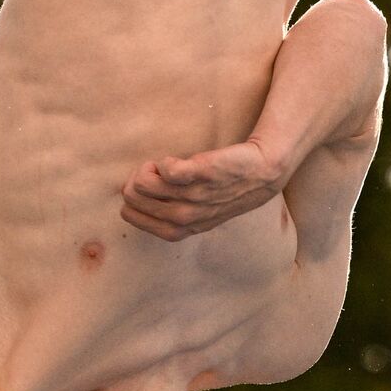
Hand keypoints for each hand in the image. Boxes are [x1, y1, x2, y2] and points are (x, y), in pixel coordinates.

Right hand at [120, 139, 287, 242]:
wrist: (262, 173)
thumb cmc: (226, 191)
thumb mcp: (196, 214)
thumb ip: (167, 212)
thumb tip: (133, 193)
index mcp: (176, 230)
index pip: (128, 214)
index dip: (135, 195)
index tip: (152, 184)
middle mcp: (182, 218)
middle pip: (131, 196)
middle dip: (138, 178)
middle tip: (158, 171)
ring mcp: (193, 197)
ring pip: (142, 182)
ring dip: (151, 167)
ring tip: (169, 164)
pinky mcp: (201, 174)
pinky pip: (166, 169)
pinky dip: (167, 161)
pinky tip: (180, 160)